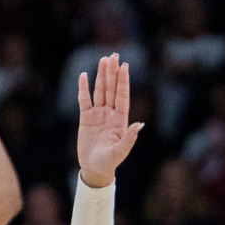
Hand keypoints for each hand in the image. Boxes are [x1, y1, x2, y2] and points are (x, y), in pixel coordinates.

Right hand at [77, 53, 143, 187]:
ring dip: (101, 76)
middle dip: (113, 73)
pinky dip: (84, 88)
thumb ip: (129, 138)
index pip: (122, 96)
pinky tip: (84, 75)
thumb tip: (140, 124)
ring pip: (100, 91)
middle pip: (111, 89)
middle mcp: (110, 114)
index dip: (123, 81)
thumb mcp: (120, 152)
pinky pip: (84, 100)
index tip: (124, 66)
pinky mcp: (86, 119)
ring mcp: (98, 115)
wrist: (94, 169)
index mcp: (120, 120)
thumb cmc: (109, 162)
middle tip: (113, 56)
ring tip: (103, 60)